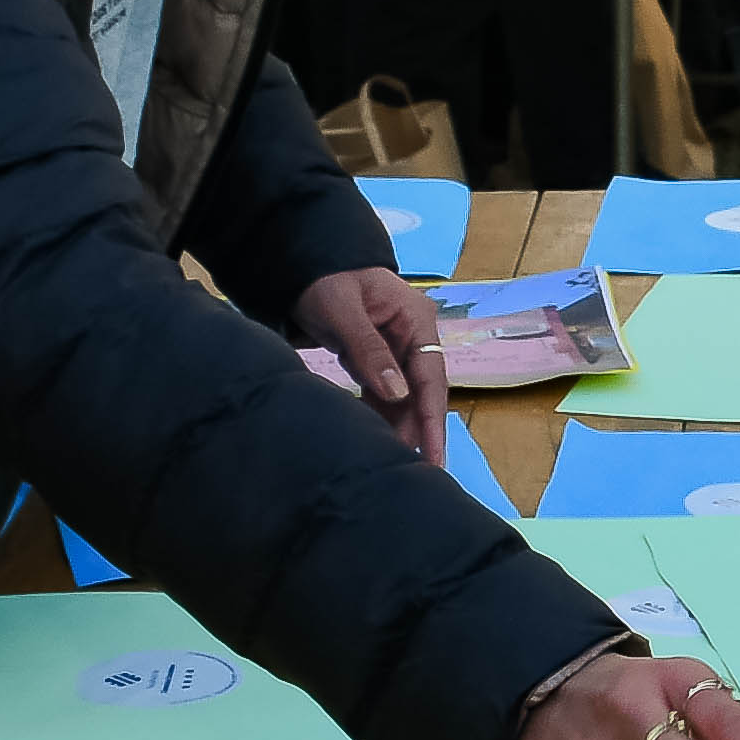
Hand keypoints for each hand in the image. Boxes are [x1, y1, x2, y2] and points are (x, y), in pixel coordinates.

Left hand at [291, 266, 450, 461]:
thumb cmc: (325, 281)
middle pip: (422, 392)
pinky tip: (377, 440)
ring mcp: (398, 349)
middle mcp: (414, 337)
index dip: (433, 420)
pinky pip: (385, 394)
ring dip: (399, 428)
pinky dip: (381, 416)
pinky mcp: (379, 359)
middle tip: (415, 473)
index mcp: (416, 320)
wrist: (306, 266)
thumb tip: (397, 393)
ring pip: (404, 397)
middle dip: (418, 431)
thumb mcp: (342, 311)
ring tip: (395, 464)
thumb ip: (368, 349)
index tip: (434, 456)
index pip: (431, 378)